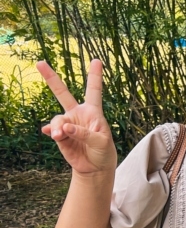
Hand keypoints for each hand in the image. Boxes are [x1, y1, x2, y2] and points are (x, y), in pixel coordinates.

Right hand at [39, 59, 116, 175]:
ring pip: (58, 119)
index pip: (94, 91)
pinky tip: (52, 134)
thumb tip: (65, 127)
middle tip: (40, 63)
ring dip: (58, 127)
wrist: (94, 167)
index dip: (95, 76)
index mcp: (93, 112)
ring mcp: (68, 123)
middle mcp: (78, 114)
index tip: (97, 60)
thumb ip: (85, 133)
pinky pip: (52, 129)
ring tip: (60, 136)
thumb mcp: (102, 142)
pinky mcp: (60, 135)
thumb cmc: (103, 152)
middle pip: (62, 93)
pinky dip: (52, 131)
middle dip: (51, 78)